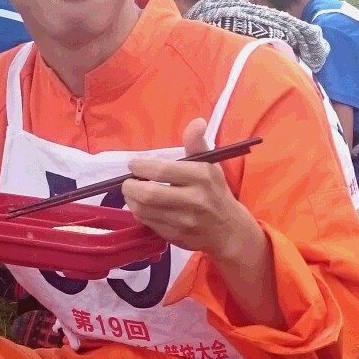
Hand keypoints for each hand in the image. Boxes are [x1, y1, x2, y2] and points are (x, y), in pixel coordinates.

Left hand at [123, 118, 263, 256]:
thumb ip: (197, 144)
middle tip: (129, 181)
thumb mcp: (211, 165)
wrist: (230, 231)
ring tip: (132, 192)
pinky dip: (140, 213)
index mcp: (202, 177)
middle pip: (149, 193)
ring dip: (131, 200)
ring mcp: (184, 221)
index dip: (141, 167)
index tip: (134, 164)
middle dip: (130, 186)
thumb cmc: (216, 192)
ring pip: (144, 210)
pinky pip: (148, 223)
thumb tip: (197, 122)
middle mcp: (194, 200)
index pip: (162, 171)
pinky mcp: (175, 237)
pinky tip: (143, 206)